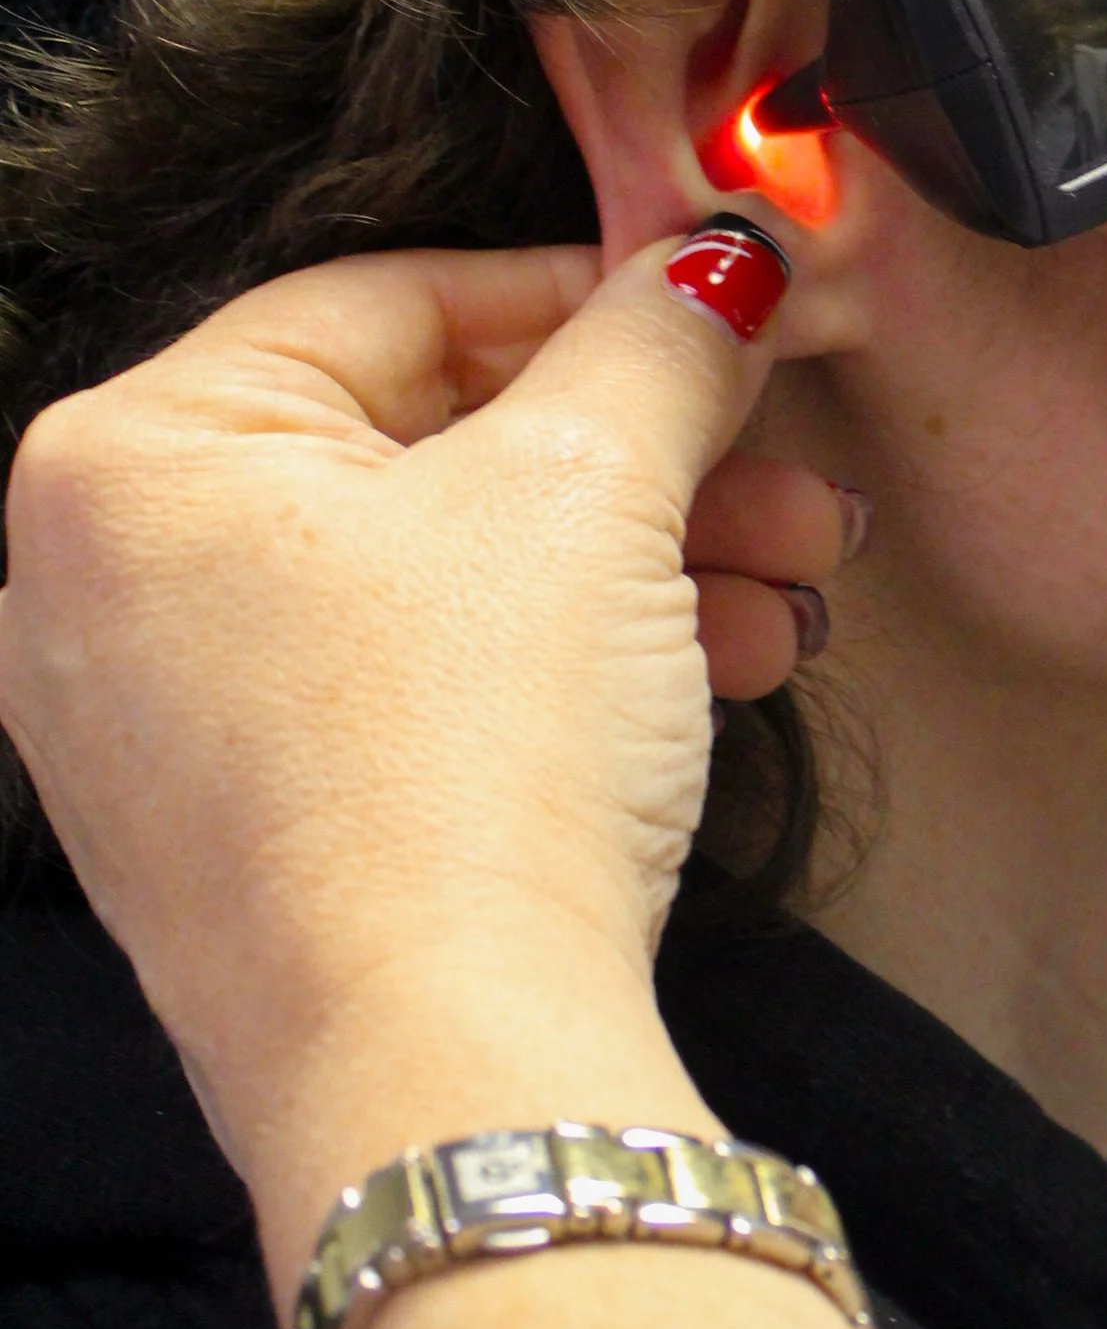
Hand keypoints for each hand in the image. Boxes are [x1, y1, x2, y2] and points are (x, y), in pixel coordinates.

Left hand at [0, 228, 847, 1227]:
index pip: (391, 302)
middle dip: (644, 462)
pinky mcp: (247, 844)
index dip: (587, 295)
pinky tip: (706, 678)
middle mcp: (103, 590)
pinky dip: (556, 672)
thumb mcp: (592, 490)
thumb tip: (712, 260)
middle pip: (426, 452)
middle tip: (777, 475)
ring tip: (781, 592)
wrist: (448, 1068)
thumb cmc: (461, 775)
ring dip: (636, 569)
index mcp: (129, 459)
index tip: (713, 308)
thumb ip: (656, 339)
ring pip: (440, 583)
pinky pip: (412, 697)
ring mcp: (165, 732)